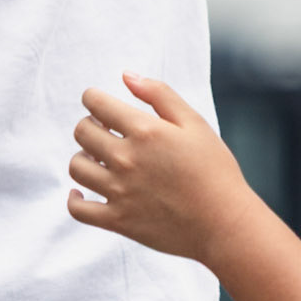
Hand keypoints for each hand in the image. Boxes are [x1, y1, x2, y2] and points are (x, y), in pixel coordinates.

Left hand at [66, 75, 256, 268]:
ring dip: (83, 157)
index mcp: (145, 131)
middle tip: (105, 130)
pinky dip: (75, 199)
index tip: (100, 104)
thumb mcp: (194, 122)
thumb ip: (159, 94)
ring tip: (99, 158)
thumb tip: (126, 75)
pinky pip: (79, 210)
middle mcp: (126, 159)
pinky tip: (82, 192)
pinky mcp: (119, 221)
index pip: (96, 103)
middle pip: (82, 132)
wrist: (225, 224)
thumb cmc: (215, 170)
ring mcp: (119, 192)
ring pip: (77, 166)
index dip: (93, 98)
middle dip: (89, 125)